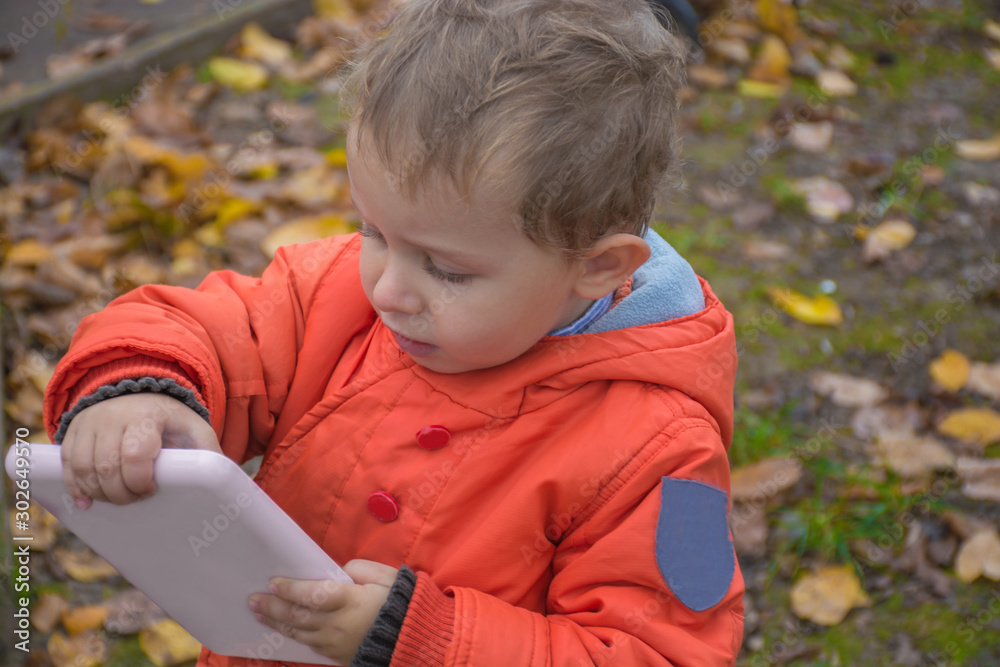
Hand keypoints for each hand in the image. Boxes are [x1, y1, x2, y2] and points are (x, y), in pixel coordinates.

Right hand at [61, 392, 219, 507]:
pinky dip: (75, 487)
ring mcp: (90, 423)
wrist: (139, 393)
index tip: (150, 490)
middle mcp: (113, 416)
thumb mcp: (195, 429)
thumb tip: (225, 486)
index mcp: (147, 416)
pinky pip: (66, 464)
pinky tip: (86, 503)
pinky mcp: (73, 432)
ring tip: (117, 500)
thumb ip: (207, 452)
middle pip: (106, 466)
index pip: (135, 454)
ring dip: (98, 492)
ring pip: (82, 467)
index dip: (139, 480)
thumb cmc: (172, 420)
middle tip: (135, 500)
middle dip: (120, 493)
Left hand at [249, 560, 398, 664]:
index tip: (273, 582)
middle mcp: (338, 624)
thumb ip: (359, 569)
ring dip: (278, 622)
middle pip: (299, 616)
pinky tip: (284, 630)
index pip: (313, 594)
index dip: (291, 589)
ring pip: (300, 633)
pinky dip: (294, 637)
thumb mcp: (385, 576)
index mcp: (350, 601)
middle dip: (274, 606)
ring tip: (261, 614)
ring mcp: (336, 643)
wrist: (414, 638)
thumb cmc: (401, 602)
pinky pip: (310, 646)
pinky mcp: (338, 655)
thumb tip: (339, 572)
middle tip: (253, 599)